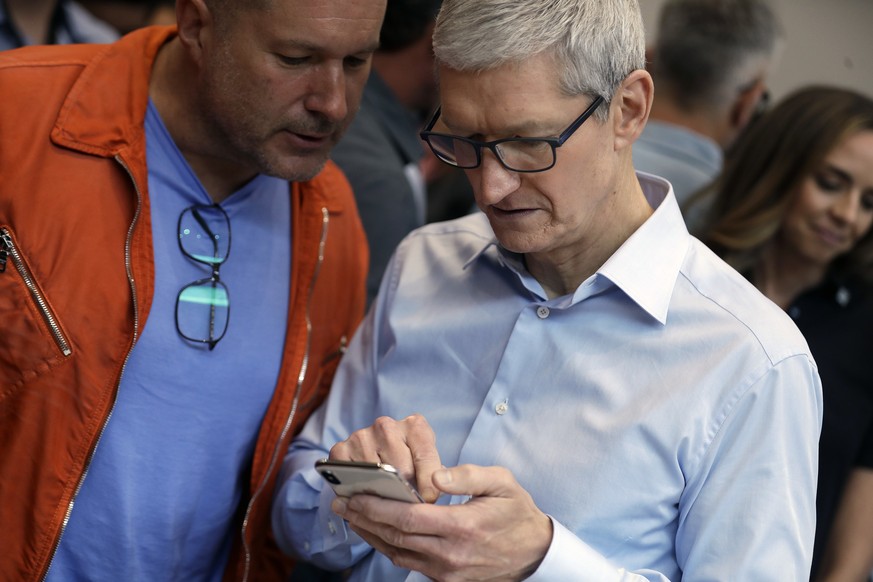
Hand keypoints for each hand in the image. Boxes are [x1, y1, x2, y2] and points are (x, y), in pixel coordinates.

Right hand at [329, 414, 442, 501]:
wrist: (377, 453)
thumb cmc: (408, 462)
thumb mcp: (427, 465)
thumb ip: (431, 477)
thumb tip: (426, 497)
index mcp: (414, 425)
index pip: (424, 455)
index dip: (429, 483)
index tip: (429, 500)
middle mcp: (386, 426)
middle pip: (401, 470)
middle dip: (406, 493)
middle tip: (407, 506)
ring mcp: (361, 437)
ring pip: (376, 478)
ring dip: (382, 495)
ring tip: (387, 503)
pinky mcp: (340, 450)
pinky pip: (350, 480)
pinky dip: (358, 494)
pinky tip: (366, 498)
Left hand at [332, 464, 552, 581]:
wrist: (534, 553)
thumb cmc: (516, 512)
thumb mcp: (501, 483)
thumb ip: (467, 475)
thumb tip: (434, 476)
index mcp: (461, 527)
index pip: (407, 518)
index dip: (376, 507)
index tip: (355, 495)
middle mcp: (449, 554)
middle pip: (395, 536)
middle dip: (364, 519)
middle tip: (340, 503)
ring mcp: (446, 572)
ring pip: (397, 553)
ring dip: (370, 535)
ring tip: (350, 516)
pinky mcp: (445, 580)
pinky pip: (408, 563)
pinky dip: (387, 547)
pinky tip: (376, 532)